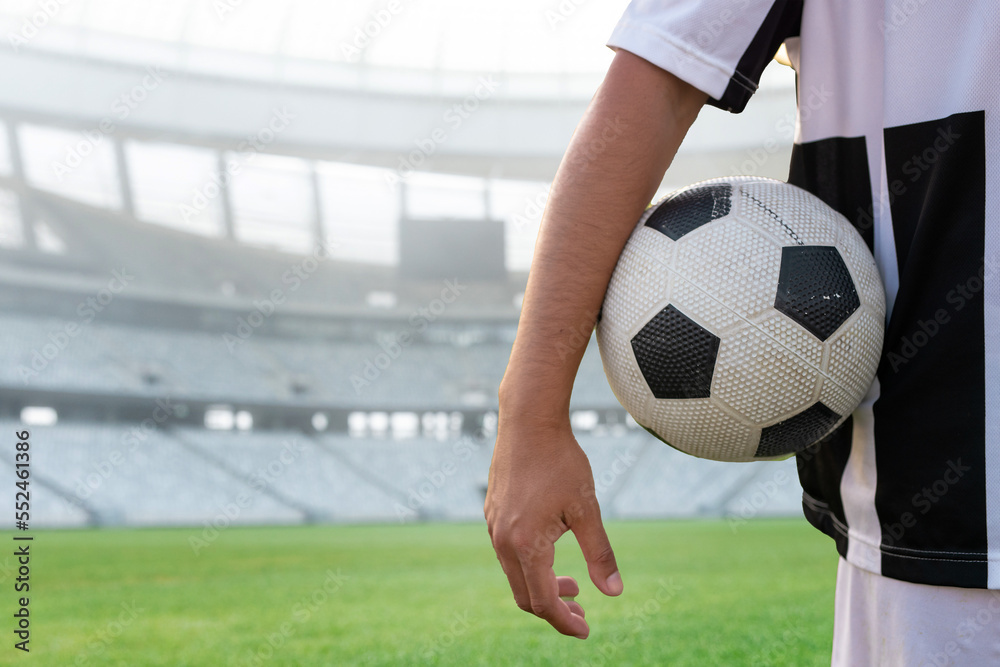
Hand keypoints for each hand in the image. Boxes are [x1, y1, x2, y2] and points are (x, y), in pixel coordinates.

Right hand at [485, 415, 621, 638]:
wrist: (528, 421)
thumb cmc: (561, 462)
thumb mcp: (587, 509)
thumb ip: (599, 554)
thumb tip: (614, 592)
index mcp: (526, 545)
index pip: (544, 602)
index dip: (565, 622)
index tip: (586, 630)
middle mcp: (503, 541)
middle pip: (525, 596)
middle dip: (554, 609)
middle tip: (582, 610)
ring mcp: (493, 527)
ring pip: (515, 575)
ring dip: (542, 586)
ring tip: (572, 584)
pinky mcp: (493, 514)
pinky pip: (507, 554)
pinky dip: (529, 566)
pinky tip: (551, 552)